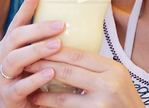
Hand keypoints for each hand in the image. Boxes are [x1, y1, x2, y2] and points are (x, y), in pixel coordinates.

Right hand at [0, 0, 65, 107]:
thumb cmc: (32, 82)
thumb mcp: (38, 60)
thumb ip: (46, 43)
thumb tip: (68, 21)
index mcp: (11, 47)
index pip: (17, 24)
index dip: (25, 8)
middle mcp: (3, 59)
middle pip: (15, 37)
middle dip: (37, 29)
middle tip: (60, 24)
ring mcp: (4, 78)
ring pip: (14, 59)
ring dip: (36, 50)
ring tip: (57, 46)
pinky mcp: (8, 97)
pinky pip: (19, 86)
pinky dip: (35, 79)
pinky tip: (50, 73)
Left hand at [25, 47, 144, 106]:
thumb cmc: (123, 101)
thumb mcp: (116, 78)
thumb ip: (97, 68)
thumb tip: (68, 53)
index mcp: (113, 68)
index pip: (79, 54)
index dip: (56, 50)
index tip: (39, 46)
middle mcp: (109, 84)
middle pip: (68, 70)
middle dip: (43, 65)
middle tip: (26, 62)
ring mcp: (101, 103)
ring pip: (63, 95)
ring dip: (41, 89)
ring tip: (27, 84)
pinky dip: (48, 106)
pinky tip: (38, 101)